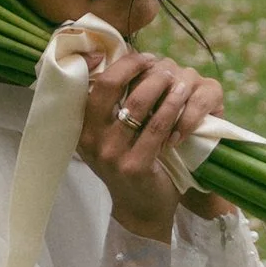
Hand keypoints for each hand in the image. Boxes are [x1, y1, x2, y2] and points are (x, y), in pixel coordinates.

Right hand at [79, 47, 224, 240]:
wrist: (142, 209)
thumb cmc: (129, 164)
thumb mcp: (110, 137)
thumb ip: (111, 107)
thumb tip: (124, 60)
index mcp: (81, 128)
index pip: (92, 83)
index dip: (118, 63)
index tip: (140, 56)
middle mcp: (90, 140)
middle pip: (110, 86)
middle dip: (137, 67)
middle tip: (158, 62)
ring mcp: (111, 154)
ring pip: (139, 103)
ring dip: (162, 84)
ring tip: (176, 77)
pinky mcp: (135, 165)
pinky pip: (158, 126)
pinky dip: (173, 107)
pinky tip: (184, 98)